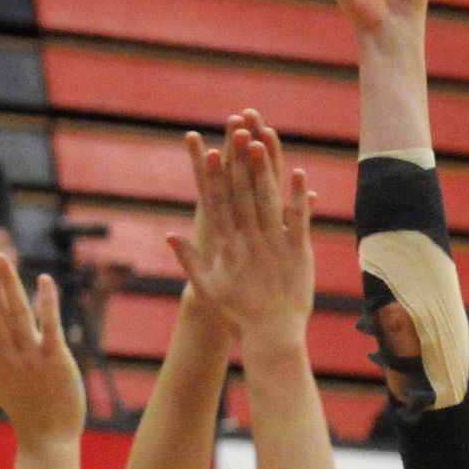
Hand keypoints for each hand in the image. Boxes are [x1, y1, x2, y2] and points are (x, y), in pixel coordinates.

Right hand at [0, 248, 84, 443]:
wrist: (48, 441)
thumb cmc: (25, 411)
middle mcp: (9, 357)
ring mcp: (32, 358)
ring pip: (17, 314)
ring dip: (9, 284)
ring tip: (2, 258)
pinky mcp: (57, 362)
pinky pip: (51, 327)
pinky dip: (47, 303)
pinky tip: (44, 281)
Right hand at [172, 121, 313, 351]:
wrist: (272, 336)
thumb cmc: (237, 315)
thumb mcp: (206, 289)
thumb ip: (189, 260)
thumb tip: (170, 236)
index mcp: (226, 248)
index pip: (216, 204)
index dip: (211, 175)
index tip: (207, 150)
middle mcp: (248, 242)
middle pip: (242, 194)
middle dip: (237, 161)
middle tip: (235, 132)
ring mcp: (274, 245)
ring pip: (267, 201)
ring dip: (263, 170)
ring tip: (260, 142)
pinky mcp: (298, 252)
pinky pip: (298, 220)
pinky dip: (297, 196)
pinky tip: (297, 171)